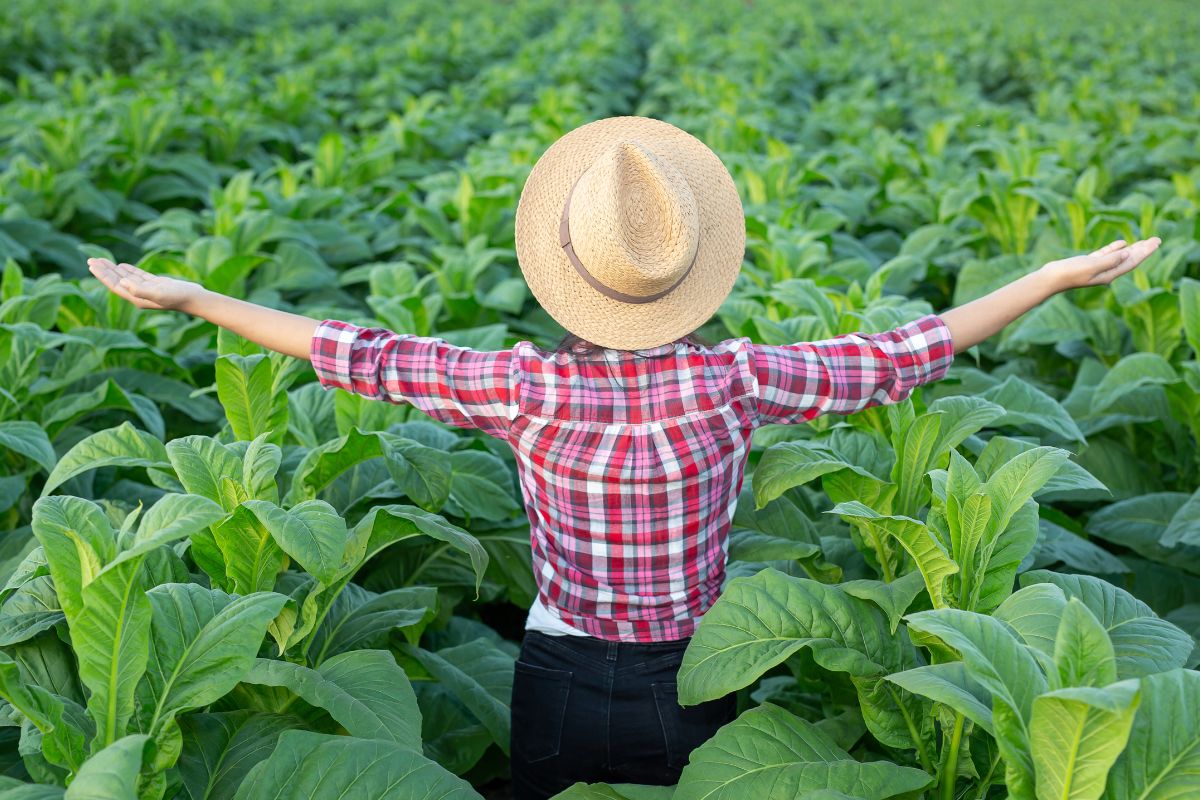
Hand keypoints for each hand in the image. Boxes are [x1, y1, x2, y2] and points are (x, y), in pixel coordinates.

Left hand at [87, 258, 204, 311]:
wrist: (195, 299)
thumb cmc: (178, 296)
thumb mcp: (159, 292)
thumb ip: (140, 289)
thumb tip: (123, 282)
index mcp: (137, 297)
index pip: (115, 285)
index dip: (102, 275)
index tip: (91, 264)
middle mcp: (139, 295)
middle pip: (117, 281)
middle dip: (104, 271)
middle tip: (90, 260)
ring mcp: (148, 290)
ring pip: (125, 278)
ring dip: (113, 269)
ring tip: (101, 261)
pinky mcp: (156, 285)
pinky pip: (137, 276)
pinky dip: (128, 270)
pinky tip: (122, 265)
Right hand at [1039, 237, 1161, 291]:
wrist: (1050, 279)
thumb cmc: (1070, 272)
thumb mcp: (1092, 265)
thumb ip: (1111, 259)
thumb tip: (1127, 253)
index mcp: (1109, 274)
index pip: (1132, 261)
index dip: (1145, 251)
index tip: (1156, 242)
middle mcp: (1106, 272)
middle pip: (1129, 259)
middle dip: (1143, 250)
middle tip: (1156, 239)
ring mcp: (1097, 268)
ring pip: (1119, 257)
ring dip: (1131, 249)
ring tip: (1143, 242)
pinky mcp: (1088, 263)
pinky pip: (1107, 255)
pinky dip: (1116, 249)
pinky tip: (1121, 244)